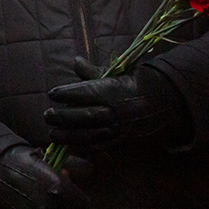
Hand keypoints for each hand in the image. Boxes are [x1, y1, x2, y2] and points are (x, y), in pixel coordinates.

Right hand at [0, 144, 89, 208]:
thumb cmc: (23, 160)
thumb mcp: (50, 161)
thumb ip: (72, 168)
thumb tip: (90, 170)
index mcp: (60, 189)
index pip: (85, 207)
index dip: (84, 203)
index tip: (80, 199)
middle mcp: (51, 207)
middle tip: (69, 204)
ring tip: (56, 208)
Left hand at [45, 62, 191, 149]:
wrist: (161, 103)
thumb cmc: (133, 85)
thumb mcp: (114, 75)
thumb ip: (92, 71)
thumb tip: (75, 60)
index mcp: (112, 91)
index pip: (84, 92)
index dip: (66, 93)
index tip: (52, 93)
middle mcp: (114, 111)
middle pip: (83, 115)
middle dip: (62, 116)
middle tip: (47, 114)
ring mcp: (117, 128)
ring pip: (89, 134)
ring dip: (68, 136)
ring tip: (52, 134)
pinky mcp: (121, 141)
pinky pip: (99, 147)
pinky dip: (82, 148)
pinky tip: (69, 147)